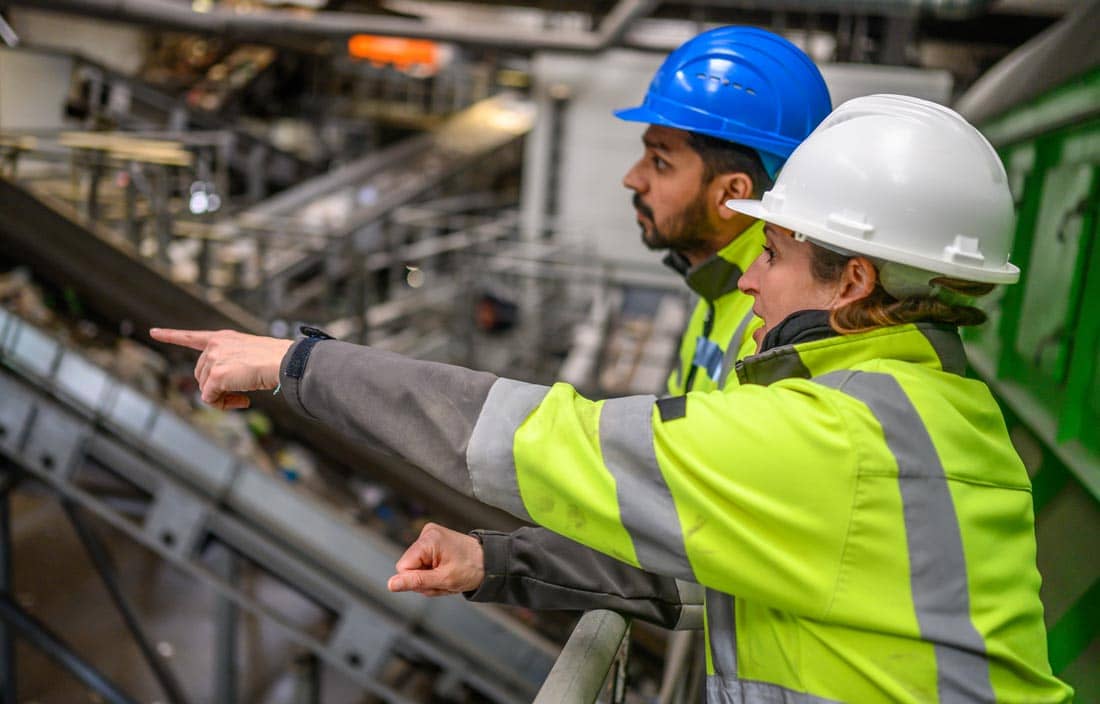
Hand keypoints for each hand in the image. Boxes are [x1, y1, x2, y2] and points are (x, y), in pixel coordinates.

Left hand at [150, 328, 291, 409]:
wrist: (284, 362)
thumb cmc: (276, 360)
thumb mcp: (250, 356)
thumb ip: (232, 365)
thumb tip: (223, 388)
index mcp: (223, 338)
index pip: (191, 336)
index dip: (171, 335)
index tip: (153, 332)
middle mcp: (215, 345)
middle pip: (201, 374)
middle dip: (216, 388)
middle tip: (239, 395)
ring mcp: (214, 359)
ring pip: (205, 388)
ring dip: (222, 398)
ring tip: (244, 396)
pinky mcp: (216, 376)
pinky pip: (211, 399)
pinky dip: (225, 405)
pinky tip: (244, 400)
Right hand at [388, 523, 484, 596]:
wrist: (490, 561)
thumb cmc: (472, 568)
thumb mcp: (443, 580)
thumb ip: (415, 582)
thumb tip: (391, 584)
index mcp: (428, 539)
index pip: (403, 568)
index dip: (417, 580)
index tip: (435, 580)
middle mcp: (427, 533)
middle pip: (409, 568)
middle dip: (425, 580)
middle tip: (444, 581)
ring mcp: (430, 536)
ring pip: (416, 568)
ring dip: (431, 578)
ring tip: (448, 576)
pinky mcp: (433, 542)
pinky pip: (423, 563)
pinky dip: (434, 572)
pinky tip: (447, 571)